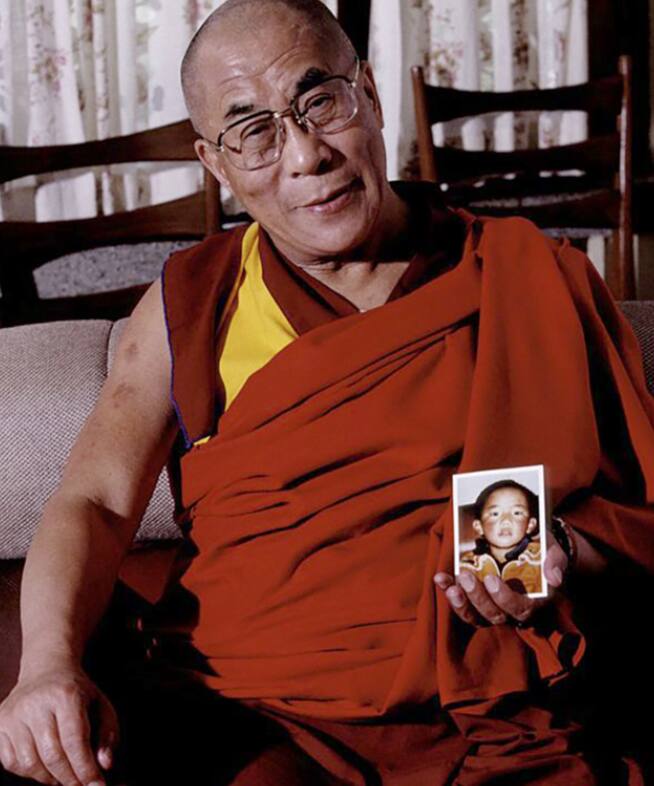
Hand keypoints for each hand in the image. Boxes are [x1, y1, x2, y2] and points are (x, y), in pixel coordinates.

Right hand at [0, 664, 117, 785]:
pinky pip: (11, 762)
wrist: (46, 669)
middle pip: (52, 755)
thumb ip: (107, 735)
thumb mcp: (101, 705)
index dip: (85, 768)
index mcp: (66, 694)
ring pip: (30, 763)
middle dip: (70, 778)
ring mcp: (14, 714)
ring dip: (50, 778)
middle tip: (81, 784)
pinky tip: (44, 766)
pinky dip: (30, 773)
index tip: (96, 785)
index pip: (74, 740)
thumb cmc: (77, 692)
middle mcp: (36, 703)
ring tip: (64, 775)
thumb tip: (104, 766)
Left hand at [434, 539, 568, 627]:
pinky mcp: (477, 602)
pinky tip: (440, 579)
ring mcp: (493, 608)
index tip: (491, 579)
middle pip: (494, 615)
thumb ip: (555, 562)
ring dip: (460, 603)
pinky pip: (463, 605)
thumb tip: (553, 577)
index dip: (504, 598)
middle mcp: (512, 611)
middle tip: (466, 577)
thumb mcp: (553, 553)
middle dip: (478, 598)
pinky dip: (449, 592)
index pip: (519, 609)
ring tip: (449, 586)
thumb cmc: (544, 553)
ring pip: (476, 616)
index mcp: (534, 602)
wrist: (534, 550)